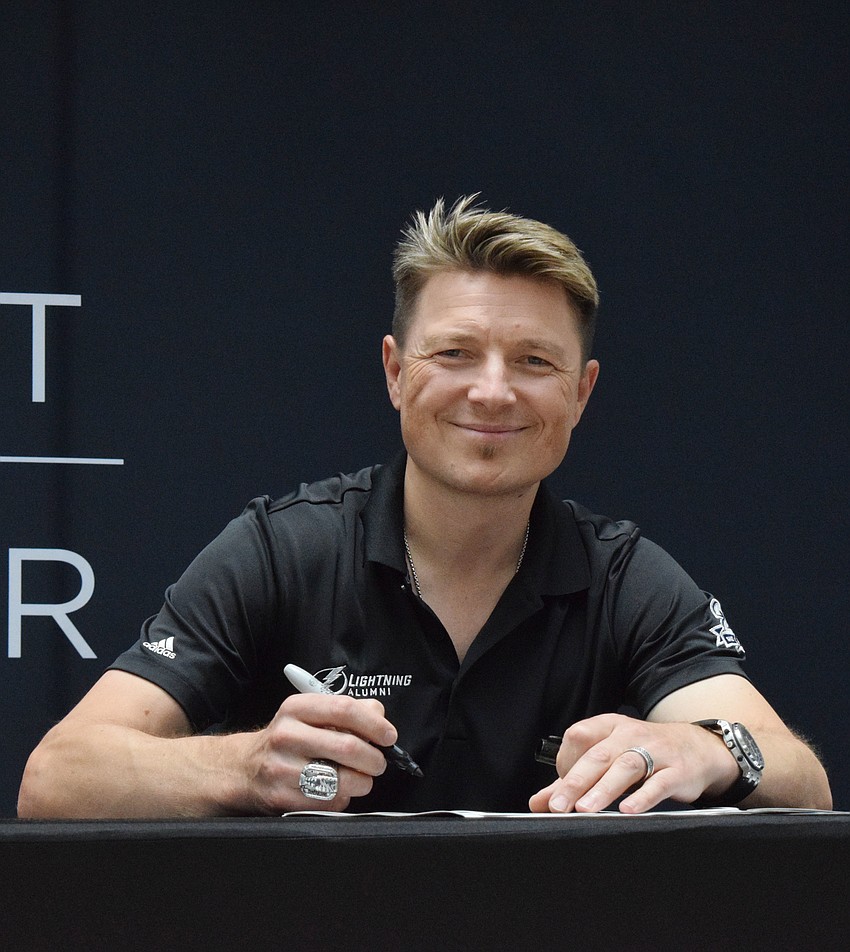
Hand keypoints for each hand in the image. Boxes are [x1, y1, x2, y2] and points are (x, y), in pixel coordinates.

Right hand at [241, 693, 398, 813]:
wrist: (244, 769)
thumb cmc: (289, 740)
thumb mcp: (310, 715)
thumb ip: (347, 711)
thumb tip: (379, 716)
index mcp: (296, 708)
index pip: (344, 709)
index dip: (374, 724)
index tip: (389, 736)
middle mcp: (286, 735)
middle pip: (348, 747)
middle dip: (374, 758)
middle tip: (378, 762)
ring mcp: (282, 768)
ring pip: (342, 779)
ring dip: (362, 782)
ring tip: (361, 778)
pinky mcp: (282, 798)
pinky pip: (329, 803)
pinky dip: (342, 799)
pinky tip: (336, 791)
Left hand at [528, 713, 738, 813]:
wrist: (697, 748)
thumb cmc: (645, 753)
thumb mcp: (610, 757)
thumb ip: (574, 780)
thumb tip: (538, 803)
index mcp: (609, 726)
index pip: (579, 736)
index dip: (565, 761)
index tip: (558, 789)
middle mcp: (630, 734)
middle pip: (597, 756)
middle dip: (575, 782)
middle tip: (557, 807)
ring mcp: (655, 751)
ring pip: (626, 767)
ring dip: (604, 788)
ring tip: (585, 809)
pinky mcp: (677, 771)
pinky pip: (659, 783)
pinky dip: (643, 796)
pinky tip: (628, 810)